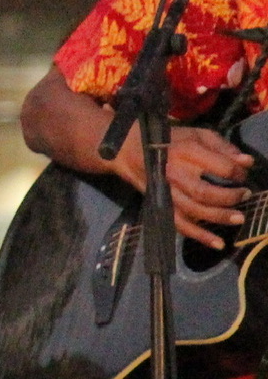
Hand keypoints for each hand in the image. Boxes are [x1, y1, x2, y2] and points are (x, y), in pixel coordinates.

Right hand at [110, 122, 253, 248]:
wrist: (130, 150)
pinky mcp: (161, 206)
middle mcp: (175, 173)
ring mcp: (166, 192)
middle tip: (245, 194)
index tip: (242, 175)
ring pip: (194, 210)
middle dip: (230, 197)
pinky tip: (218, 243)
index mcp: (186, 152)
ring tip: (239, 218)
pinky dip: (200, 236)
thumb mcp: (197, 135)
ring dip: (219, 217)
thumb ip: (223, 147)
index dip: (238, 173)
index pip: (221, 167)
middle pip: (206, 192)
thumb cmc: (170, 141)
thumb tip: (247, 162)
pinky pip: (180, 224)